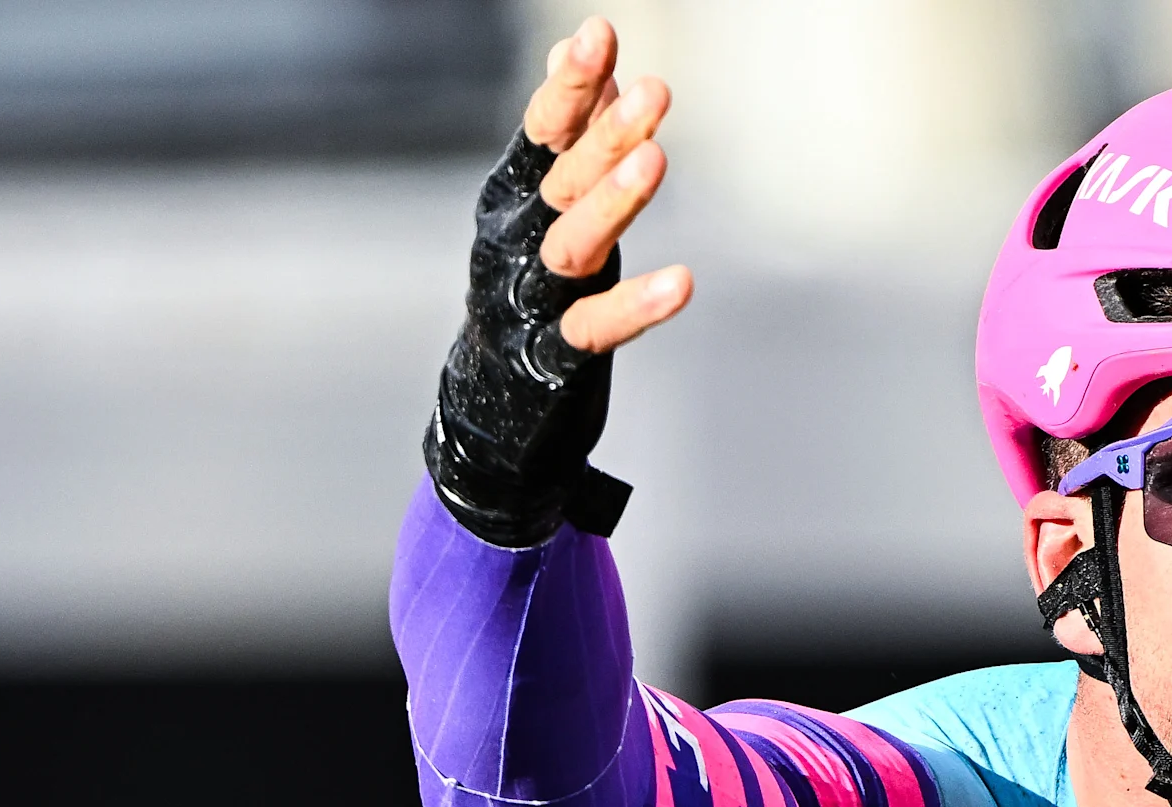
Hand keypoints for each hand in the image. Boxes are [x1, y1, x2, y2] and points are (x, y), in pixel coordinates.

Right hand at [425, 17, 695, 545]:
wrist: (488, 404)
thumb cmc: (528, 290)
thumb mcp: (546, 207)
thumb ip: (569, 136)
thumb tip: (587, 62)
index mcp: (515, 197)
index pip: (544, 131)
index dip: (571, 85)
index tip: (601, 33)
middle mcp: (515, 240)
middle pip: (563, 179)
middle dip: (605, 132)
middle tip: (653, 91)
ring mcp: (529, 300)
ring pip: (573, 246)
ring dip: (613, 202)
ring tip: (656, 158)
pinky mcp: (551, 359)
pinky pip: (594, 328)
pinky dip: (636, 307)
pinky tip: (682, 283)